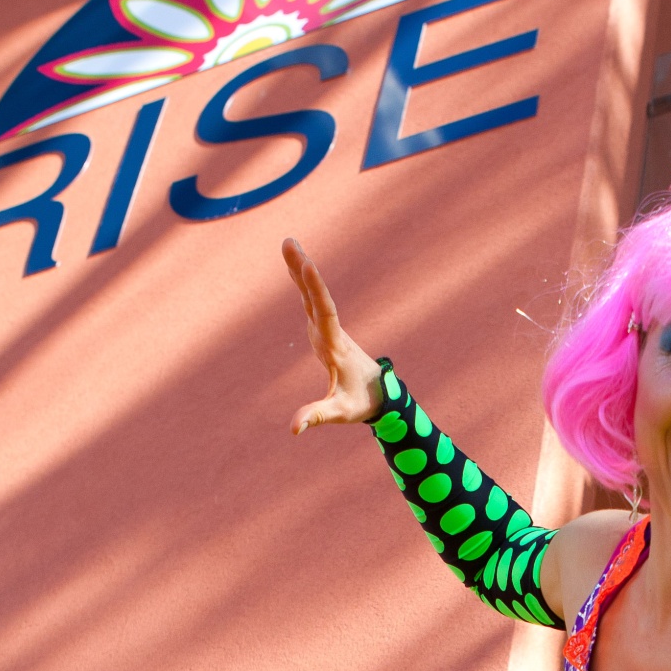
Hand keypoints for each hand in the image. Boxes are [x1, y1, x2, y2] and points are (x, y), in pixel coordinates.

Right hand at [282, 238, 384, 433]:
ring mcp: (328, 330)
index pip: (324, 311)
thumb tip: (294, 429)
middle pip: (315, 295)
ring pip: (312, 295)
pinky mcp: (324, 332)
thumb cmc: (362, 403)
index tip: (307, 264)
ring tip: (289, 244)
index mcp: (334, 346)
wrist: (381, 396)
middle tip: (289, 241)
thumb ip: (318, 416)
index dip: (315, 288)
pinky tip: (297, 267)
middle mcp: (331, 332)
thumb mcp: (340, 412)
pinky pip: (311, 301)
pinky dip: (302, 283)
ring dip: (300, 271)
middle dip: (302, 269)